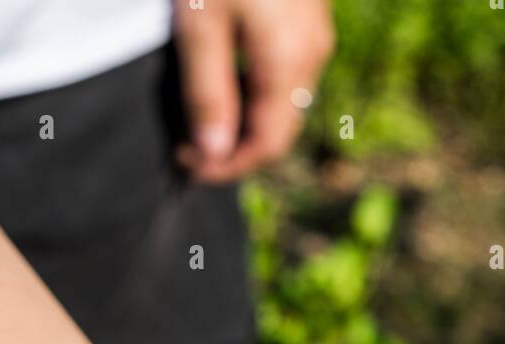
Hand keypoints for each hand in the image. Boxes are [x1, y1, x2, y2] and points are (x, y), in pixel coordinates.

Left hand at [173, 0, 334, 182]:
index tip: (190, 167)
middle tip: (189, 146)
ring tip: (202, 114)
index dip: (229, 166)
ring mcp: (315, 33)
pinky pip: (287, 71)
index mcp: (288, 62)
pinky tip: (227, 75)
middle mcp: (312, 54)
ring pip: (284, 101)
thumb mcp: (202, 23)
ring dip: (246, 118)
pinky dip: (257, 89)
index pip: (267, 145)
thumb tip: (212, 153)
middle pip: (279, 128)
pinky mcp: (308, 14)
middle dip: (236, 147)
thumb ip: (207, 92)